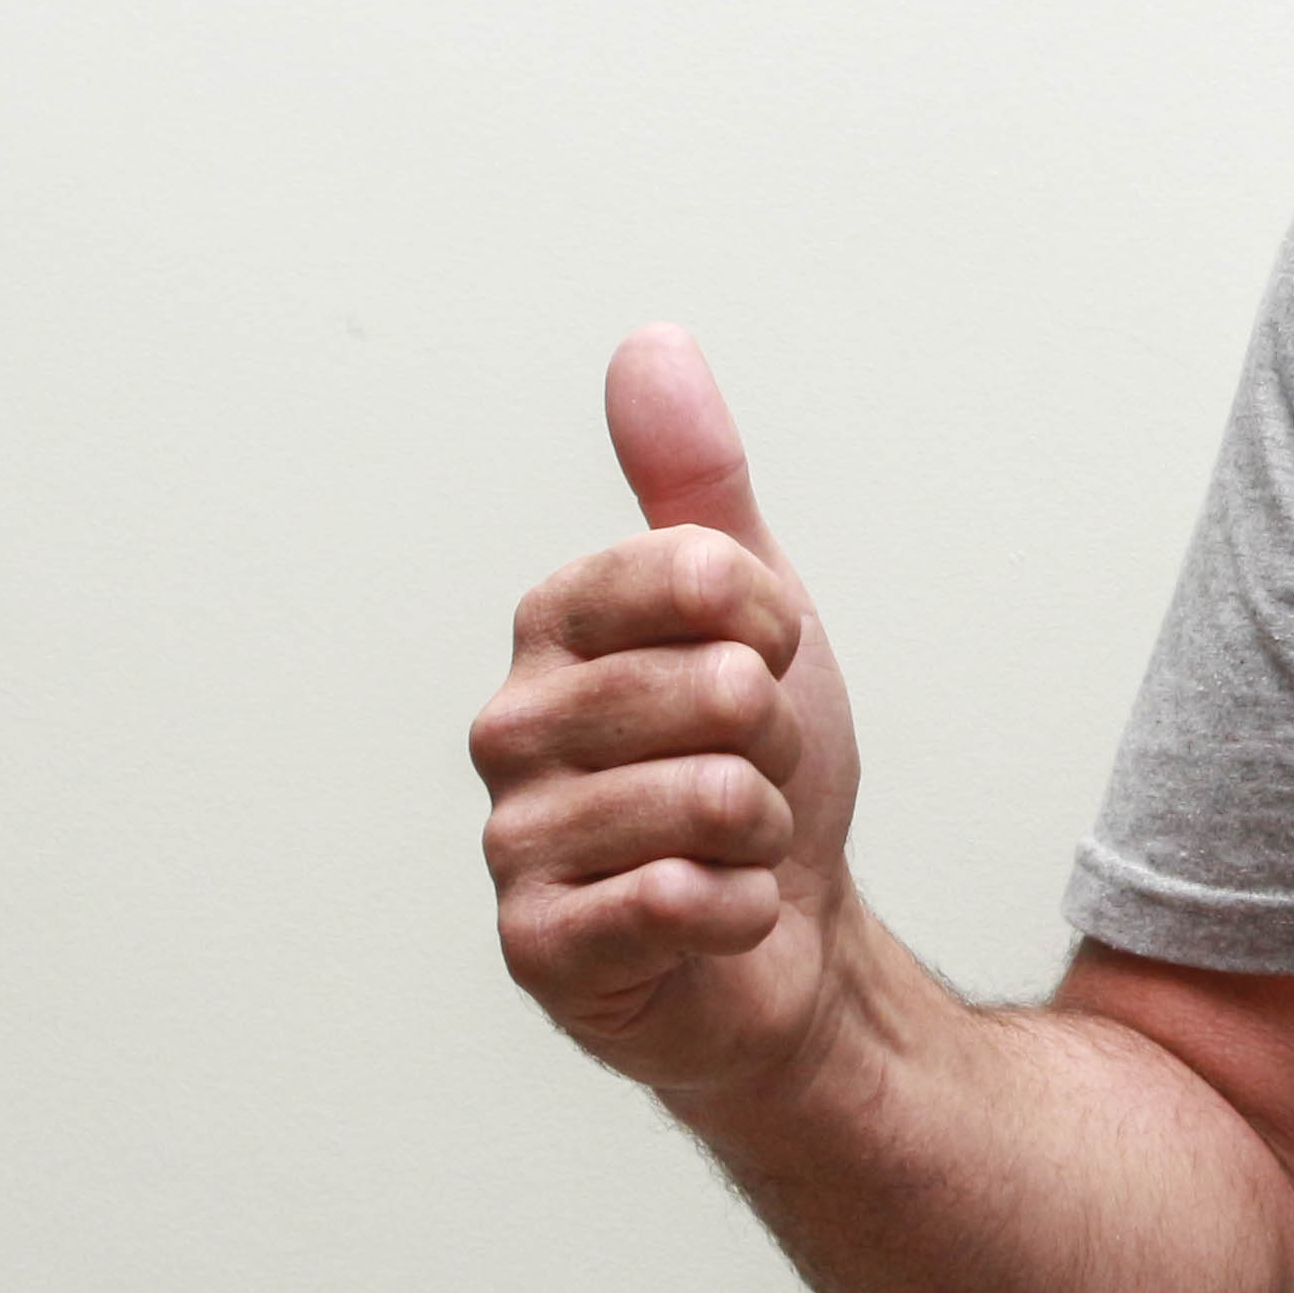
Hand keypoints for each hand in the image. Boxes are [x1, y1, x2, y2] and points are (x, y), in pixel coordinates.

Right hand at [467, 327, 867, 1098]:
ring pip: (711, 798)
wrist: (784, 941)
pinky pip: (681, 899)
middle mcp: (509, 726)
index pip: (691, 569)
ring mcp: (515, 842)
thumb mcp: (750, 610)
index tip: (769, 657)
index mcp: (552, 628)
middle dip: (777, 739)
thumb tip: (649, 344)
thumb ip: (696, 485)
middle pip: (714, 689)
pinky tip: (716, 914)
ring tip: (732, 843)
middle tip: (753, 771)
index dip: (769, 620)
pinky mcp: (539, 948)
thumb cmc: (753, 768)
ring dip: (765, 829)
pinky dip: (739, 909)